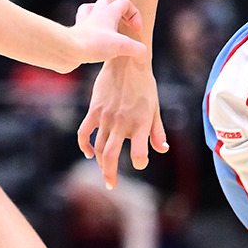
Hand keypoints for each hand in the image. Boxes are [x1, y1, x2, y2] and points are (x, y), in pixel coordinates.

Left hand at [61, 0, 147, 71]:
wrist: (67, 50)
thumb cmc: (94, 43)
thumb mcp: (122, 46)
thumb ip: (137, 49)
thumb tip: (142, 56)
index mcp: (108, 11)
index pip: (125, 3)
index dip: (135, 15)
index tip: (136, 31)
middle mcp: (95, 13)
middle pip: (107, 0)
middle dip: (118, 10)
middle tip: (123, 24)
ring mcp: (84, 22)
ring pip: (92, 9)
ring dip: (101, 15)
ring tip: (108, 27)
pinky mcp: (76, 33)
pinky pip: (83, 24)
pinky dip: (90, 29)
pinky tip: (94, 39)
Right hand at [76, 53, 167, 188]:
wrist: (126, 61)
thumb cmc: (144, 85)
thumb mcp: (154, 107)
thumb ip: (157, 130)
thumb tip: (162, 149)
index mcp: (140, 122)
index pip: (139, 152)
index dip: (140, 161)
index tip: (140, 162)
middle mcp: (122, 122)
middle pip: (111, 156)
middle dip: (110, 174)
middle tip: (111, 185)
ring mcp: (106, 117)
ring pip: (99, 147)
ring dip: (100, 163)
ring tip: (105, 172)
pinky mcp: (94, 110)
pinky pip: (85, 132)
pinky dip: (85, 145)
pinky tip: (89, 153)